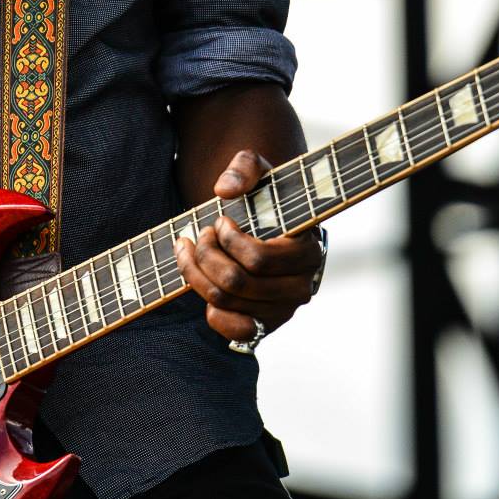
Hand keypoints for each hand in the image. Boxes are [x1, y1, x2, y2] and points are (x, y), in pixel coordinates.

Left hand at [173, 148, 321, 345]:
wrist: (272, 229)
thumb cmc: (267, 200)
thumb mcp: (260, 173)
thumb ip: (245, 167)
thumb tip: (225, 189)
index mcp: (308, 249)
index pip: (258, 259)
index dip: (228, 241)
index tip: (219, 220)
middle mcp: (302, 285)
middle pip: (236, 282)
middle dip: (206, 255)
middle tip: (200, 234)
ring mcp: (284, 310)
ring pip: (226, 302)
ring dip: (196, 273)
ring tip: (190, 249)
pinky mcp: (267, 326)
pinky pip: (234, 331)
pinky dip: (211, 309)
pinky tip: (203, 283)